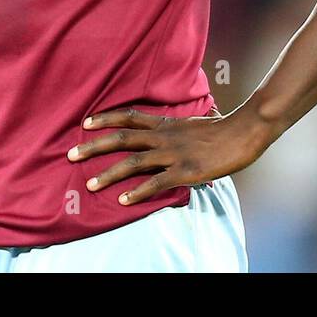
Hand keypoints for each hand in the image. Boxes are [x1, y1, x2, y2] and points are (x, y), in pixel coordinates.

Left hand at [67, 106, 273, 205]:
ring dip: (109, 174)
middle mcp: (165, 136)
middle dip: (94, 146)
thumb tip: (163, 132)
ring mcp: (174, 154)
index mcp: (166, 124)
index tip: (85, 122)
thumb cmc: (222, 130)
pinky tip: (123, 200)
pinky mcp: (185, 171)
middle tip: (71, 154)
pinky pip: (156, 182)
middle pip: (123, 138)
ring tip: (90, 185)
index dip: (106, 118)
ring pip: (134, 162)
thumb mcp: (192, 123)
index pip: (130, 116)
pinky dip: (137, 192)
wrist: (245, 131)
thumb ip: (174, 129)